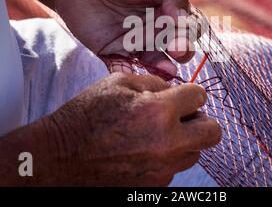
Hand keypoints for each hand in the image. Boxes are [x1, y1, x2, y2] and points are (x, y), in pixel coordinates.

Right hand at [42, 73, 221, 185]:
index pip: (200, 96)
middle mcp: (167, 144)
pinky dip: (167, 158)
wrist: (59, 157)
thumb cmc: (85, 116)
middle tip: (182, 116)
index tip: (182, 97)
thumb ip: (155, 83)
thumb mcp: (117, 83)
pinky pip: (174, 169)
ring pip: (194, 153)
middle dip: (201, 119)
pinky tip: (143, 151)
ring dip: (184, 140)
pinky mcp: (153, 187)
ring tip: (157, 134)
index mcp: (158, 112)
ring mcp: (162, 170)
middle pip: (212, 132)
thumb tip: (176, 91)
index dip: (190, 93)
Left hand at [55, 0, 193, 76]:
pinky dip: (129, 74)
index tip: (184, 27)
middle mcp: (156, 30)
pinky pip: (124, 68)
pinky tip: (134, 74)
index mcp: (168, 12)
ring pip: (155, 63)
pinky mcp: (114, 53)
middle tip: (177, 49)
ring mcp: (136, 44)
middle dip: (182, 51)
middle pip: (177, 48)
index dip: (191, 30)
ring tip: (168, 71)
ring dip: (163, 69)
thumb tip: (183, 19)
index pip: (189, 27)